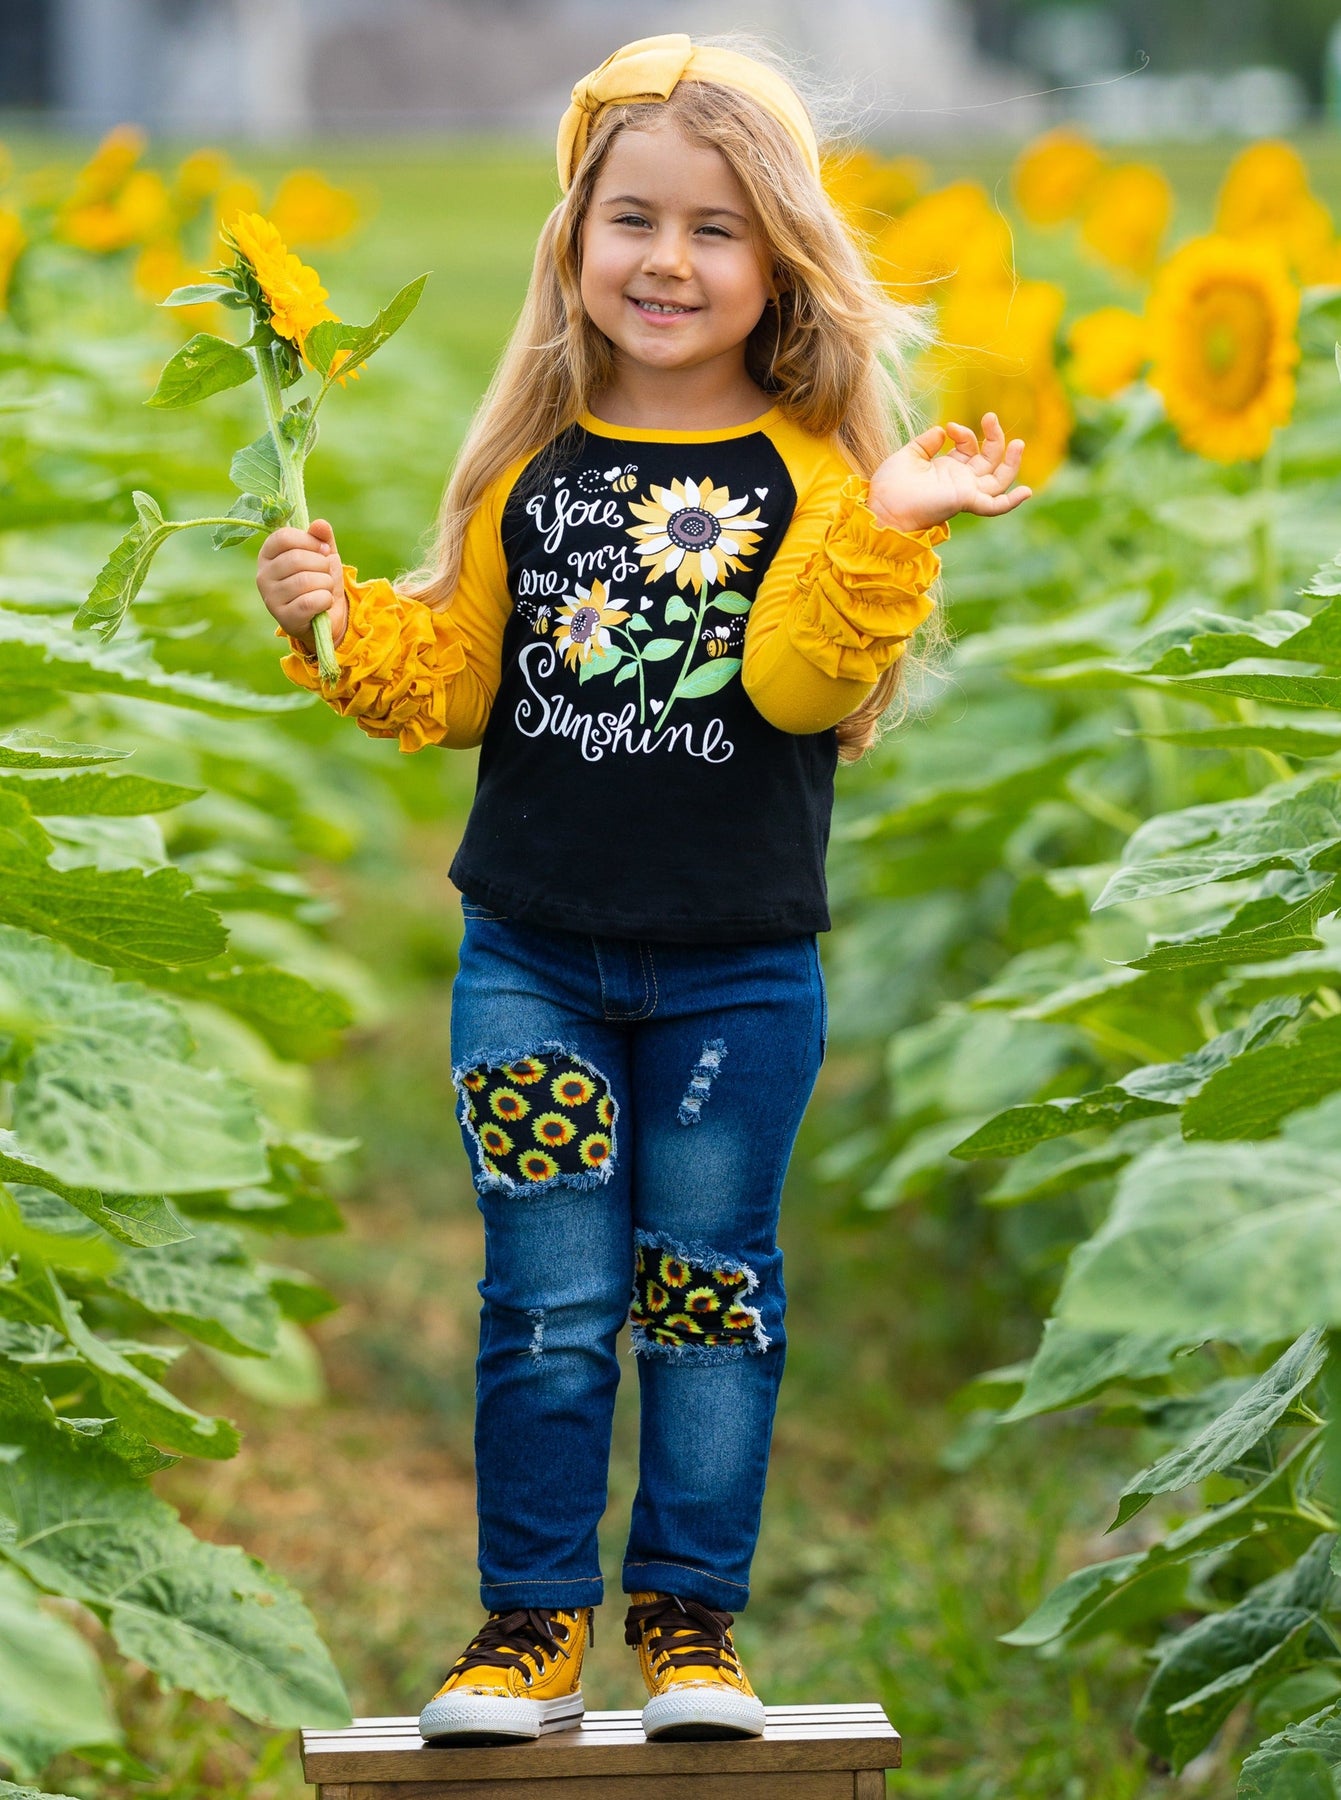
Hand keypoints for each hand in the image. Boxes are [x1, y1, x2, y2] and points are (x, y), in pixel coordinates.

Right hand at [256, 518, 347, 653]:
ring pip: (305, 581)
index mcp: (268, 554)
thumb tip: (320, 524)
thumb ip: (322, 538)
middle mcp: (263, 575)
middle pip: (296, 559)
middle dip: (322, 565)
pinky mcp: (284, 618)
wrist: (328, 615)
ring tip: (324, 589)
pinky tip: (324, 603)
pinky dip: (325, 600)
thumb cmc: (320, 580)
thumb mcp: (323, 555)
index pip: (283, 537)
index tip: (324, 550)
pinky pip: (310, 602)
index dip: (310, 541)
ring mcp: (270, 598)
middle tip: (325, 573)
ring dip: (325, 584)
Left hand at [866, 412, 1031, 532]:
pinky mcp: (965, 502)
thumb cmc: (891, 484)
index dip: (965, 433)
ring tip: (1019, 443)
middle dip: (994, 437)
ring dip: (1012, 462)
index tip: (948, 427)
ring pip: (999, 480)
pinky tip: (1026, 492)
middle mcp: (959, 482)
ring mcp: (965, 492)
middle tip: (990, 417)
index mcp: (947, 470)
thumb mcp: (910, 454)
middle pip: (989, 460)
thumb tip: (942, 431)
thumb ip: (927, 442)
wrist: (882, 505)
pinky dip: (1011, 502)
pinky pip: (994, 506)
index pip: (969, 448)